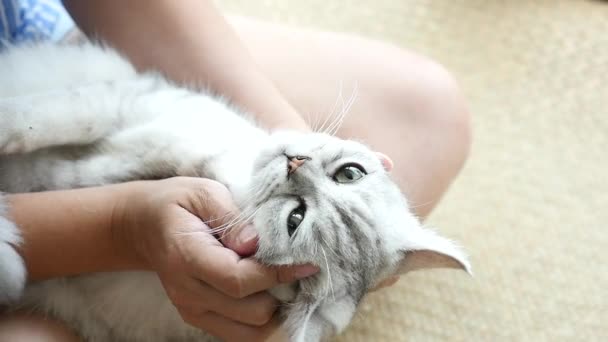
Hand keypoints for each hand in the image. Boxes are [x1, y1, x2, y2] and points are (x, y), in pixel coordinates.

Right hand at [115, 177, 317, 340]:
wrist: (143, 226)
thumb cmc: (176, 204)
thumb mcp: (203, 192)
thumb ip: (230, 217)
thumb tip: (257, 243)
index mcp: (187, 257)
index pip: (239, 279)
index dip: (278, 274)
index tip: (307, 263)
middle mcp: (188, 292)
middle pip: (251, 311)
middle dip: (280, 291)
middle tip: (294, 266)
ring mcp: (191, 310)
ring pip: (250, 331)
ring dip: (275, 309)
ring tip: (283, 281)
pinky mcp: (198, 318)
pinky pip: (241, 334)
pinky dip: (262, 320)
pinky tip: (270, 293)